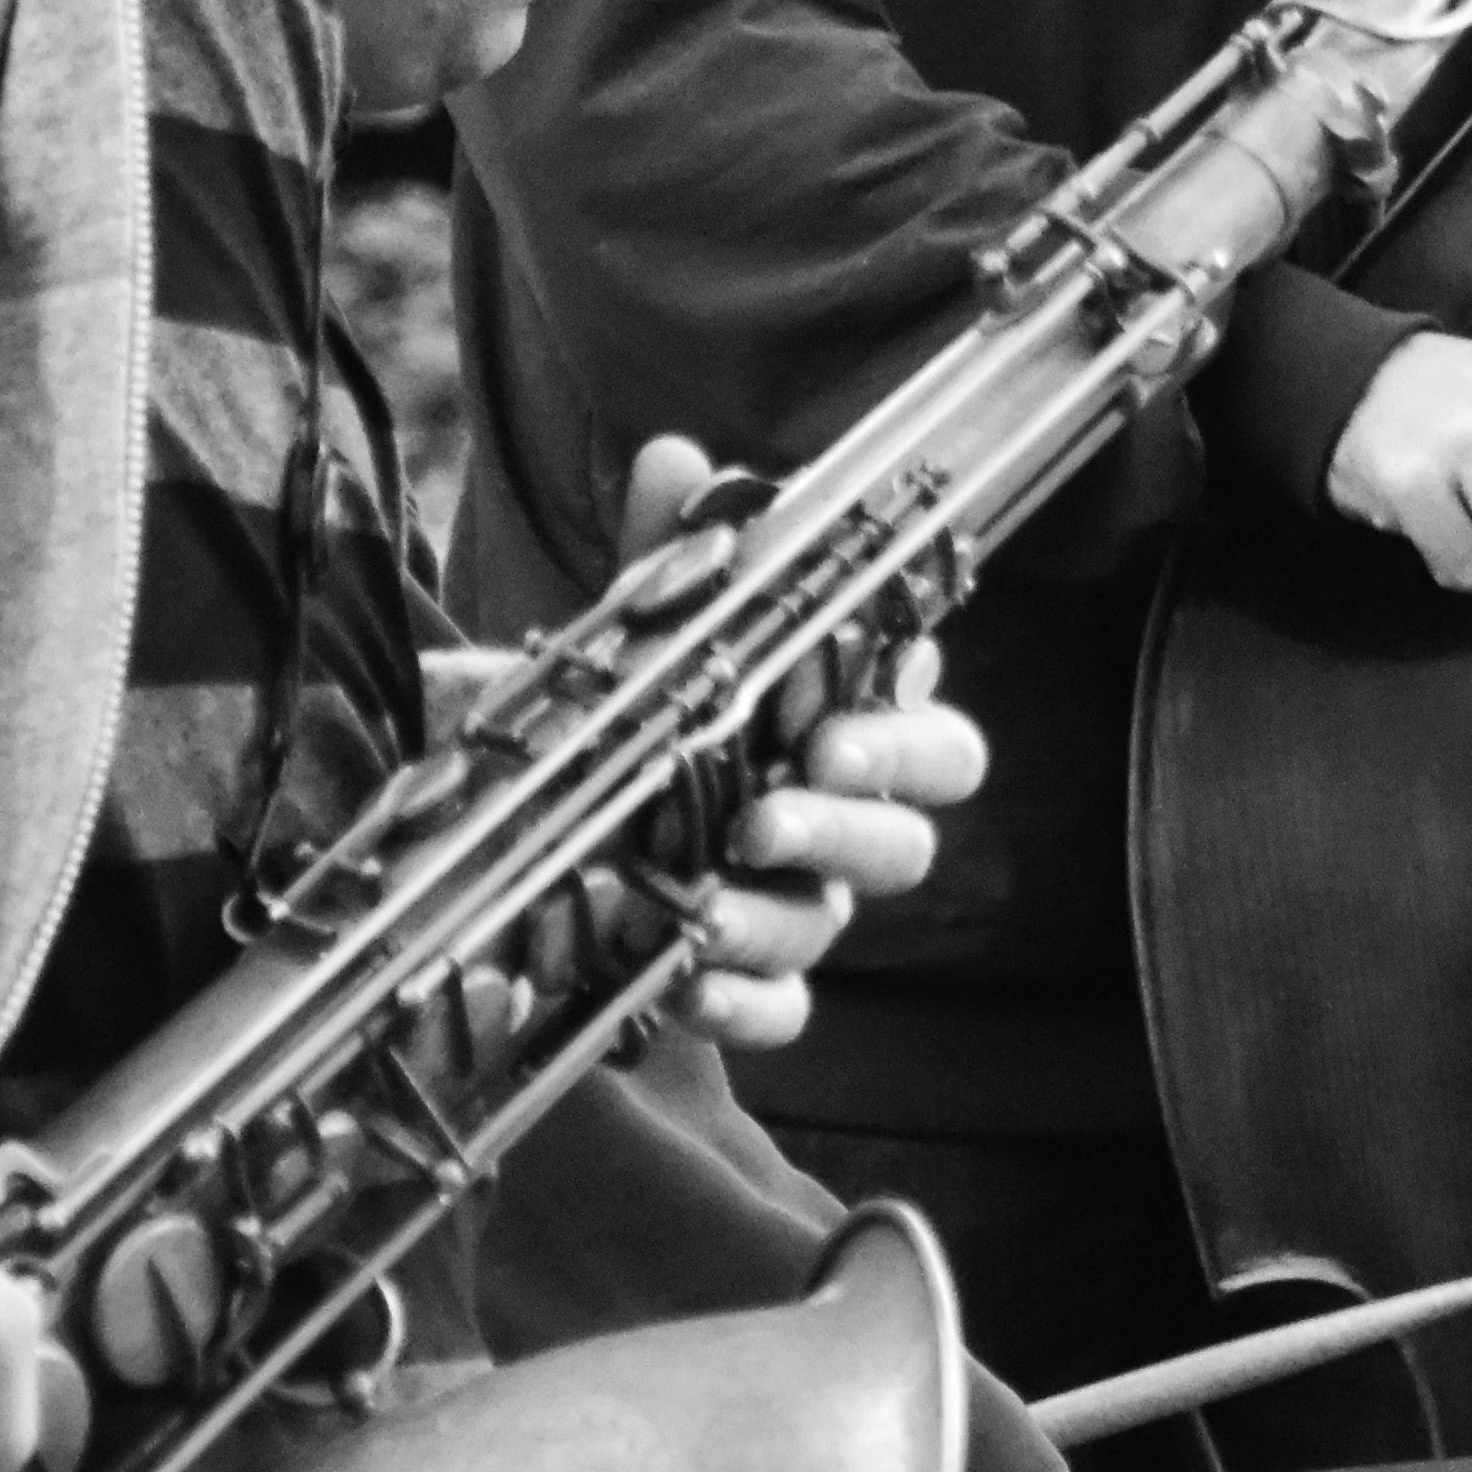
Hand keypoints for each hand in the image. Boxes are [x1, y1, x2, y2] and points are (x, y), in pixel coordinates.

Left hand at [487, 440, 989, 1056]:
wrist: (537, 814)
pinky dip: (738, 1007)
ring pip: (835, 924)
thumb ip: (672, 556)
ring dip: (772, 917)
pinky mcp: (746, 982)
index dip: (900, 742)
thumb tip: (676, 457)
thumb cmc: (634, 711)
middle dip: (845, 829)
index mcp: (846, 728)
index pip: (934, 741)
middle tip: (763, 820)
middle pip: (906, 839)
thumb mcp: (643, 632)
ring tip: (696, 907)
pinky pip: (778, 1014)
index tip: (824, 735)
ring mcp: (802, 906)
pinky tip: (679, 989)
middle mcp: (842, 820)